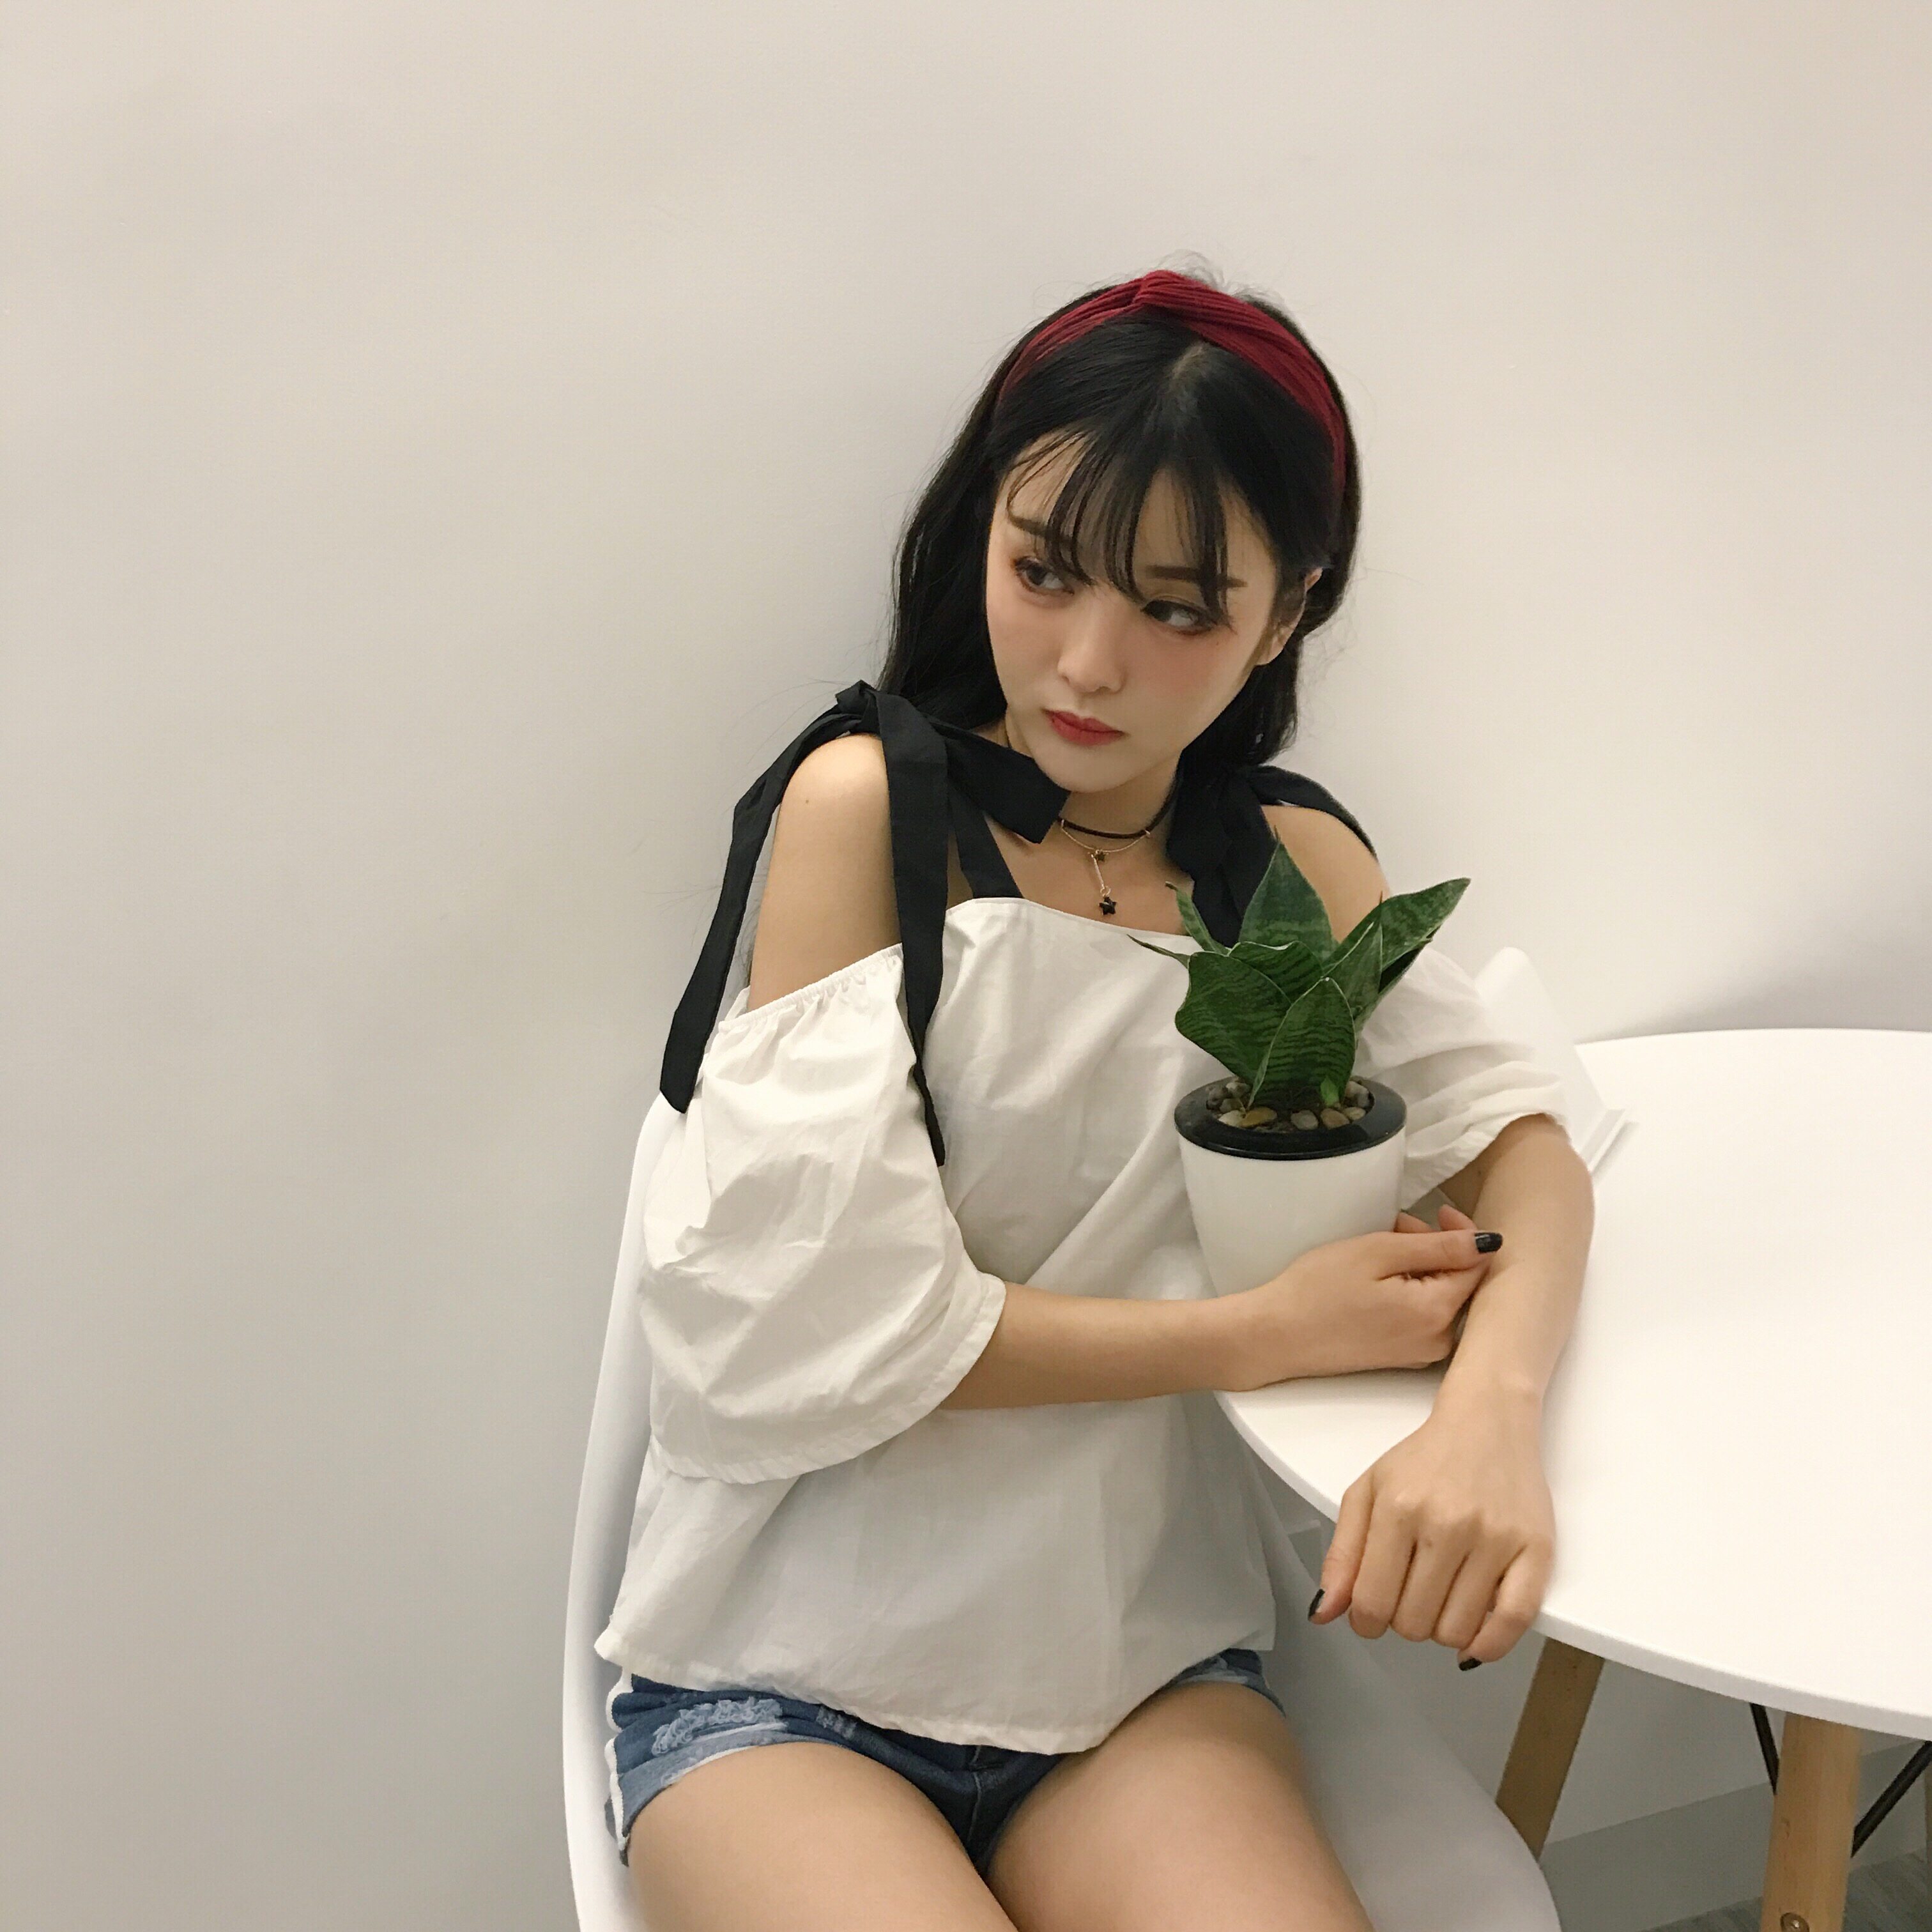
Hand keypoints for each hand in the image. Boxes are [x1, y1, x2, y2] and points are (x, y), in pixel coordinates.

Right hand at [1219, 1203, 1497, 1388]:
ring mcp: (1421, 1353)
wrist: (1276, 1336)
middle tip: (1397, 1225)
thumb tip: (1490, 1242)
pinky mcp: (1403, 1356)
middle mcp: (1439, 1341)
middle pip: (1462, 1281)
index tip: (1436, 1209)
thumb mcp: (1378, 1253)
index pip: (1479, 1265)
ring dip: (1423, 1265)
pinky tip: (1380, 1277)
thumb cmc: (1318, 1290)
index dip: (1464, 1232)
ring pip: (1443, 1296)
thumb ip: (1439, 1247)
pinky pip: (1426, 1315)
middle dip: (1438, 1247)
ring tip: (1382, 1247)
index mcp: (1437, 1314)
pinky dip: (1412, 1288)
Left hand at [1309, 1225, 1554, 1664]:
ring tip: (1441, 1600)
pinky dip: (1489, 1645)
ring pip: (1456, 1630)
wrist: (1488, 1421)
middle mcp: (1447, 1523)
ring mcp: (1494, 1538)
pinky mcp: (1535, 1549)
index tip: (1371, 1614)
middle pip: (1413, 1622)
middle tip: (1410, 1595)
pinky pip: (1513, 1623)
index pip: (1372, 1602)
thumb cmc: (1425, 1459)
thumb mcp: (1368, 1492)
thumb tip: (1324, 1612)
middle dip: (1403, 1621)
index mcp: (1398, 1508)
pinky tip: (1473, 1637)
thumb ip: (1342, 1554)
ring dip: (1442, 1630)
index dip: (1365, 1621)